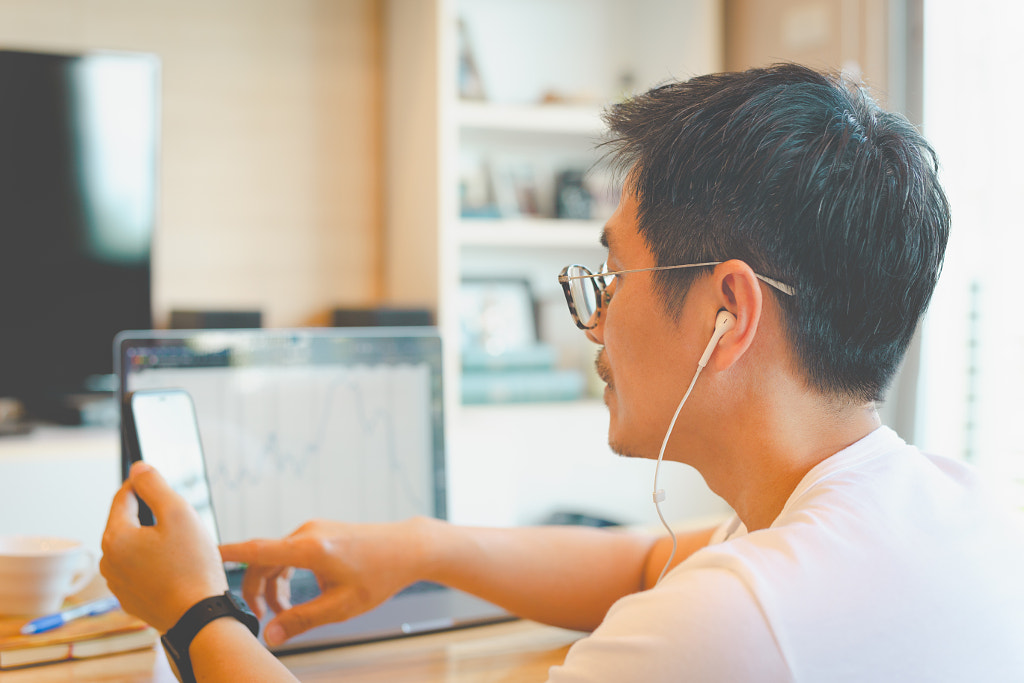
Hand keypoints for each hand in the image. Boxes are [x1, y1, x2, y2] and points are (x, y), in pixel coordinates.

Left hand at [100, 461, 227, 632]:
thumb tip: (138, 468)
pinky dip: (155, 564)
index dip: (142, 484)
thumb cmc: (192, 567)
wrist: (199, 616)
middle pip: (128, 523)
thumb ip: (155, 486)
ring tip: (182, 550)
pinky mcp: (130, 599)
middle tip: (182, 524)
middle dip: (152, 518)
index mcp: (115, 537)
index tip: (160, 481)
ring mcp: (118, 583)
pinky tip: (177, 570)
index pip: (123, 497)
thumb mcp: (179, 514)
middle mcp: (109, 561)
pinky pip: (139, 570)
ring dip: (153, 542)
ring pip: (134, 547)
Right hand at [219, 517, 434, 646]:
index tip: (203, 555)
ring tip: (282, 614)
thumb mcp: (342, 606)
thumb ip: (303, 620)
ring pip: (276, 558)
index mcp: (309, 548)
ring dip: (272, 586)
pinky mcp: (319, 532)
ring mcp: (312, 530)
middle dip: (255, 591)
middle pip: (262, 561)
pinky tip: (300, 595)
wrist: (407, 547)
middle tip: (262, 621)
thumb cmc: (379, 576)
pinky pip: (289, 553)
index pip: (257, 550)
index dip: (227, 554)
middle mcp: (306, 533)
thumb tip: (270, 636)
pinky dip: (286, 575)